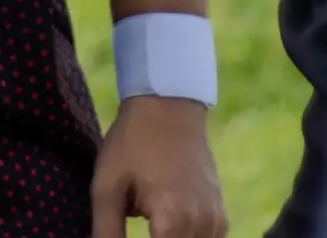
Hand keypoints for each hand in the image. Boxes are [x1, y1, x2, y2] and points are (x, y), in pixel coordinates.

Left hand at [92, 95, 225, 237]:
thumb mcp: (107, 189)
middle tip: (135, 229)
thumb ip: (106, 236)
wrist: (168, 103)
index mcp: (173, 223)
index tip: (121, 236)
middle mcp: (202, 226)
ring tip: (146, 229)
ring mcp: (216, 220)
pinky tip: (167, 234)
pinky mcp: (220, 214)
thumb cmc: (132, 143)